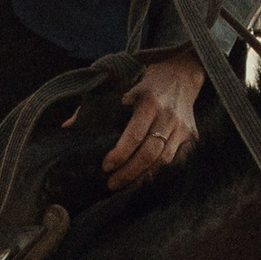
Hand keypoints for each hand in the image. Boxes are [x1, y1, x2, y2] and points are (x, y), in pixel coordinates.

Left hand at [103, 50, 205, 190]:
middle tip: (112, 184)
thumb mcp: (120, 86)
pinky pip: (176, 162)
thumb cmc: (144, 81)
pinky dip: (160, 174)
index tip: (106, 166)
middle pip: (149, 153)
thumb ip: (94, 107)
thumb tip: (68, 128)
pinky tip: (145, 181)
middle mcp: (168, 116)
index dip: (120, 154)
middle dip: (129, 173)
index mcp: (149, 101)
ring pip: (164, 161)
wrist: (181, 73)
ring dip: (144, 178)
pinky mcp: (192, 137)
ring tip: (125, 187)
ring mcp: (182, 128)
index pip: (135, 135)